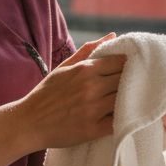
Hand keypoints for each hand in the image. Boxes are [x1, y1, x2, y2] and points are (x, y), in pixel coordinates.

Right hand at [15, 33, 122, 150]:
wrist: (28, 123)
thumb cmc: (46, 94)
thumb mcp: (63, 67)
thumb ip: (89, 51)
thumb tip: (113, 36)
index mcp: (85, 70)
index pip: (121, 61)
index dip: (129, 65)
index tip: (132, 69)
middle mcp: (91, 87)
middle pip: (126, 79)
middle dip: (133, 81)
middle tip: (136, 84)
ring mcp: (93, 109)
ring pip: (126, 99)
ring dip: (131, 99)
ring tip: (132, 99)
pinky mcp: (93, 129)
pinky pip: (119, 121)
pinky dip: (124, 118)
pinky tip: (124, 116)